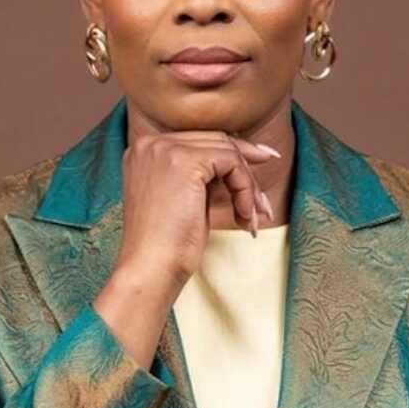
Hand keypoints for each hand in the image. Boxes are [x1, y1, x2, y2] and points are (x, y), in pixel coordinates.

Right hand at [117, 129, 278, 285]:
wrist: (151, 268)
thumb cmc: (168, 244)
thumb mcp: (186, 197)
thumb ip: (205, 174)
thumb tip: (250, 153)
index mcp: (145, 150)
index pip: (200, 139)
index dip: (234, 153)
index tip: (263, 160)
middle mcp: (151, 143)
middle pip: (215, 140)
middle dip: (246, 168)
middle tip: (264, 198)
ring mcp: (165, 149)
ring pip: (227, 150)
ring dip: (248, 185)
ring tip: (253, 216)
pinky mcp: (184, 161)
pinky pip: (232, 162)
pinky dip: (245, 188)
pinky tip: (244, 215)